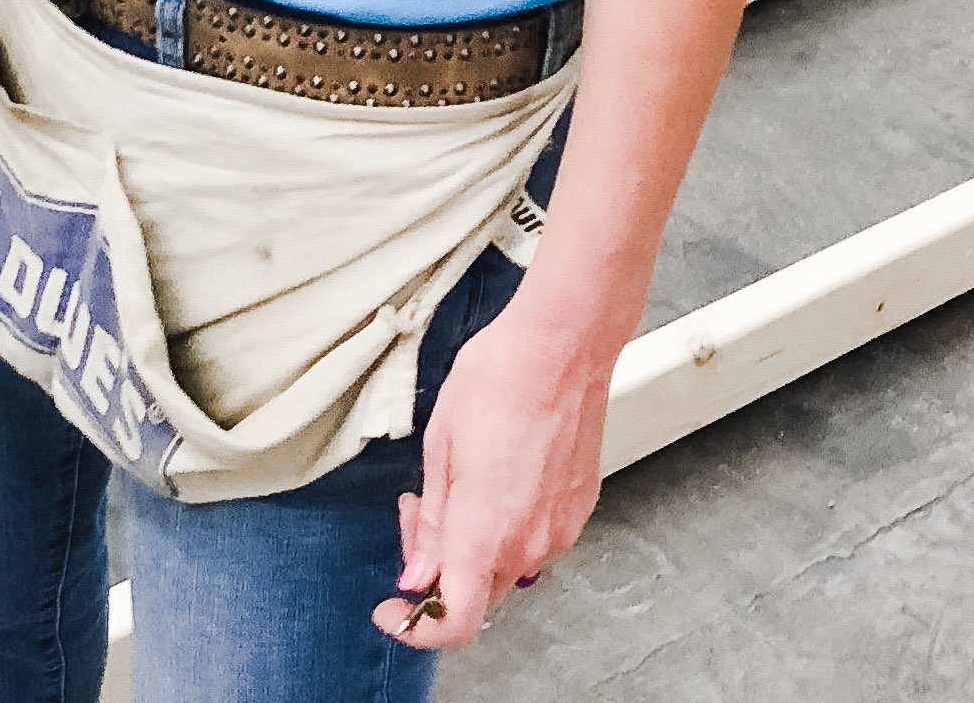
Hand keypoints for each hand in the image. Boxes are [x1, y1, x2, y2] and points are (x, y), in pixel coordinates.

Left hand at [374, 299, 614, 650]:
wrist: (562, 346)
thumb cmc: (499, 378)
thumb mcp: (440, 447)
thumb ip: (434, 524)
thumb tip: (420, 573)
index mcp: (484, 532)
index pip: (454, 622)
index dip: (416, 627)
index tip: (394, 608)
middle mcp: (527, 543)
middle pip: (475, 593)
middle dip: (438, 568)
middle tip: (418, 514)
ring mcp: (559, 530)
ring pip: (505, 566)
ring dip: (473, 544)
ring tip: (457, 484)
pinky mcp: (578, 510)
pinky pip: (534, 540)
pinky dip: (506, 526)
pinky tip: (493, 479)